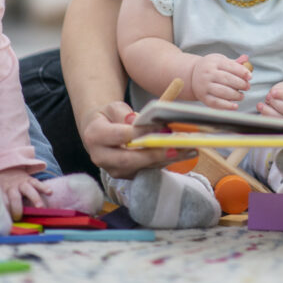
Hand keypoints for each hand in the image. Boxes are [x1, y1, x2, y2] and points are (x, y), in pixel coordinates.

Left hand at [0, 167, 50, 220]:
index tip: (7, 221)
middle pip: (14, 197)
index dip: (5, 211)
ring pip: (28, 190)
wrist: (7, 172)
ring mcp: (21, 183)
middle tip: (19, 217)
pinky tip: (50, 192)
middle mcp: (11, 187)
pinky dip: (44, 187)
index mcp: (2, 192)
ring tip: (40, 207)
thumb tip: (4, 224)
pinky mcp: (30, 179)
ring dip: (35, 198)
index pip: (3, 203)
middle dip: (17, 208)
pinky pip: (37, 183)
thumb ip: (1, 205)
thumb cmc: (3, 189)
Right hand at [81, 101, 195, 179]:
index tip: (161, 126)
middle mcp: (101, 157)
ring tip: (188, 149)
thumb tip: (142, 123)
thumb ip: (126, 114)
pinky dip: (165, 162)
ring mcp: (113, 170)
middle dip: (155, 154)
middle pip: (129, 159)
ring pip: (141, 168)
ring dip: (166, 160)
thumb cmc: (109, 116)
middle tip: (177, 147)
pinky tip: (183, 154)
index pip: (120, 136)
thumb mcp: (114, 107)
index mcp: (95, 136)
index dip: (141, 132)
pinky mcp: (126, 175)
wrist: (98, 132)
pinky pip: (146, 170)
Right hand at [190, 53, 251, 108]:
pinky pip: (216, 102)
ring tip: (241, 96)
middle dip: (240, 84)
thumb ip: (234, 62)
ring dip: (235, 95)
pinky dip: (227, 106)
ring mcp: (204, 86)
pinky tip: (235, 106)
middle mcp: (208, 73)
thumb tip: (246, 60)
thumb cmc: (211, 67)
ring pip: (222, 91)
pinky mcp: (203, 97)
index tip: (250, 77)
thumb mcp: (220, 60)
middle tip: (247, 87)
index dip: (242, 72)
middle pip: (227, 79)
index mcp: (214, 62)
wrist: (192, 75)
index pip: (230, 66)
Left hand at [257, 80, 282, 118]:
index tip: (272, 92)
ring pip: (282, 119)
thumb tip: (271, 94)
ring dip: (269, 112)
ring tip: (260, 106)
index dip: (282, 94)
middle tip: (267, 98)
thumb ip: (280, 88)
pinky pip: (277, 125)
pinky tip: (262, 113)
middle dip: (275, 103)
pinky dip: (268, 119)